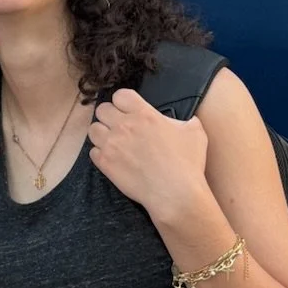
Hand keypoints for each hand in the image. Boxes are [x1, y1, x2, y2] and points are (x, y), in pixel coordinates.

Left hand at [88, 88, 208, 222]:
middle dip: (110, 115)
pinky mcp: (105, 163)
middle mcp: (124, 126)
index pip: (120, 95)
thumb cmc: (187, 162)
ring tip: (113, 141)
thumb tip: (182, 121)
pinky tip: (113, 158)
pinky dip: (100, 153)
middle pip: (102, 109)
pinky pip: (93, 151)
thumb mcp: (194, 131)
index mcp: (144, 114)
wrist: (174, 192)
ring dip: (102, 133)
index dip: (123, 102)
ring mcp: (111, 144)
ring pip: (93, 129)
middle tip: (119, 126)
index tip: (128, 109)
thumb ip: (185, 120)